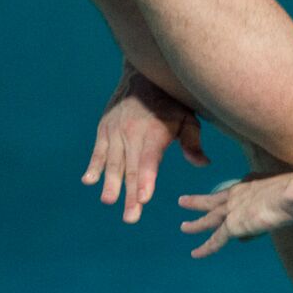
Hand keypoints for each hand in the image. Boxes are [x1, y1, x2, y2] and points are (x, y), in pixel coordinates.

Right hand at [83, 67, 208, 221]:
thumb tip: (203, 163)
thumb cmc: (171, 103)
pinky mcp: (104, 129)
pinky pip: (98, 150)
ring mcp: (115, 131)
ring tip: (109, 201)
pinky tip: (88, 181)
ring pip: (113, 162)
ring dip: (110, 184)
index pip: (148, 161)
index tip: (143, 198)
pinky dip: (93, 165)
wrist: (143, 75)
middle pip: (130, 168)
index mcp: (154, 134)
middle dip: (129, 194)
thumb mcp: (187, 118)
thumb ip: (193, 142)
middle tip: (131, 217)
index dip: (145, 180)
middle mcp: (132, 133)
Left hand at [177, 172, 292, 257]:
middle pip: (213, 200)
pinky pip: (215, 240)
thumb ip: (281, 205)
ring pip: (208, 219)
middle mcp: (238, 193)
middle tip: (183, 201)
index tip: (224, 196)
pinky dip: (205, 248)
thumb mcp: (289, 195)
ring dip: (195, 224)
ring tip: (183, 227)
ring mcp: (234, 209)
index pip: (235, 191)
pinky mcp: (234, 225)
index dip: (230, 196)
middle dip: (198, 202)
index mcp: (251, 183)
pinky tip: (195, 254)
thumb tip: (283, 216)